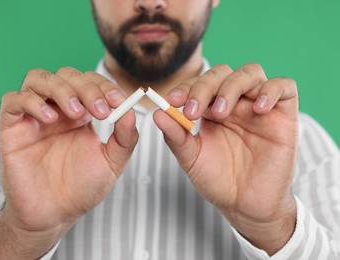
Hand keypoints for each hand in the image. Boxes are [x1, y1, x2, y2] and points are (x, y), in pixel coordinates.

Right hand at [0, 67, 137, 258]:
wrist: (54, 214)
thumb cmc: (81, 188)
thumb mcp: (111, 163)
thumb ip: (124, 138)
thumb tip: (132, 112)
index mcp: (80, 114)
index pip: (89, 82)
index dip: (104, 86)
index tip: (118, 101)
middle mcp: (56, 110)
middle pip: (66, 75)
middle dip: (87, 88)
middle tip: (100, 110)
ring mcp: (33, 117)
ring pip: (38, 78)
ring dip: (61, 89)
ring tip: (76, 112)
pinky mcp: (11, 128)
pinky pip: (12, 100)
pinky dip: (31, 101)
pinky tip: (49, 119)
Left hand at [153, 63, 297, 254]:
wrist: (245, 205)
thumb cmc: (218, 180)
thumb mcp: (191, 158)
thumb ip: (176, 136)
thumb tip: (157, 113)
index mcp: (211, 109)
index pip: (199, 83)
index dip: (185, 87)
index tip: (171, 101)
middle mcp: (235, 103)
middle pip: (222, 73)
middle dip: (204, 87)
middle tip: (193, 111)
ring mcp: (259, 106)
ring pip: (250, 73)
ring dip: (232, 86)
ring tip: (221, 113)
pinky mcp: (284, 115)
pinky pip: (285, 87)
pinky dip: (270, 91)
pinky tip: (258, 109)